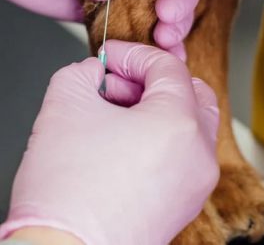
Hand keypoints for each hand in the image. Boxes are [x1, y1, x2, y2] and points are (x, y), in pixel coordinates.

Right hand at [0, 41, 219, 244]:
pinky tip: (116, 147)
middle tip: (114, 84)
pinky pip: (178, 160)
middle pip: (191, 95)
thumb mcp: (64, 102)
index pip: (168, 67)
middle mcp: (198, 156)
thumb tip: (95, 73)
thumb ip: (83, 72)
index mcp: (180, 124)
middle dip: (151, 81)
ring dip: (153, 111)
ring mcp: (194, 186)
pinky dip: (156, 142)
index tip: (108, 59)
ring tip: (110, 117)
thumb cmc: (66, 191)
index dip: (132, 55)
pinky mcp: (181, 208)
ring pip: (186, 129)